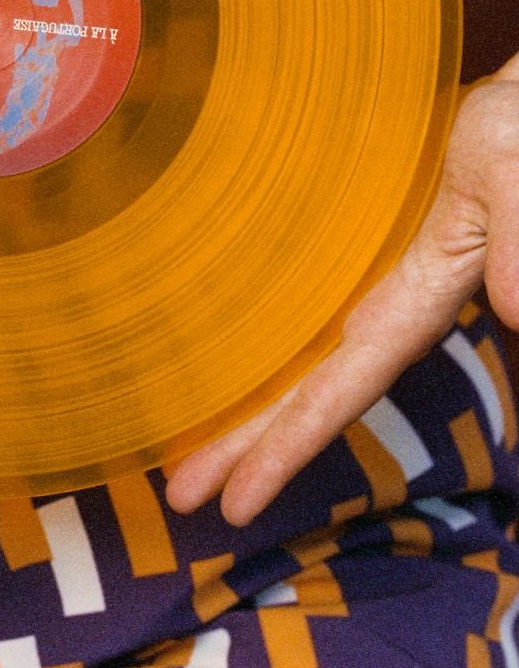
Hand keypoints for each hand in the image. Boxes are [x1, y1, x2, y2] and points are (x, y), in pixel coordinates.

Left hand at [165, 52, 518, 525]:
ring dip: (248, 411)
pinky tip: (234, 367)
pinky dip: (264, 356)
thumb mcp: (514, 164)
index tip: (234, 502)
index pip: (341, 390)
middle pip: (308, 395)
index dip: (286, 448)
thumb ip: (517, 235)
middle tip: (181, 499)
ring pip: (300, 363)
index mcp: (416, 300)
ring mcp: (377, 287)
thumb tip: (515, 310)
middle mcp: (391, 308)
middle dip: (245, 450)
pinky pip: (305, 321)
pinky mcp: (367, 258)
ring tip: (189, 456)